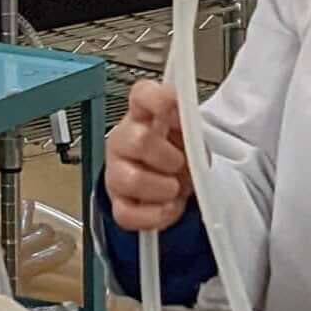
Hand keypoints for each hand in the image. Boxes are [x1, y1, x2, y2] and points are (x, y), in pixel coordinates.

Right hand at [103, 78, 193, 232]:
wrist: (175, 183)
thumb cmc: (180, 154)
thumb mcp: (192, 136)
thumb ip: (192, 126)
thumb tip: (192, 124)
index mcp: (144, 116)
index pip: (142, 95)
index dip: (155, 97)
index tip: (172, 103)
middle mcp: (125, 140)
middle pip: (136, 140)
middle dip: (167, 157)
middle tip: (181, 164)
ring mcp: (117, 172)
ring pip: (130, 180)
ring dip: (162, 188)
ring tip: (175, 189)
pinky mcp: (119, 203)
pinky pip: (128, 213)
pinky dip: (155, 215)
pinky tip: (168, 207)